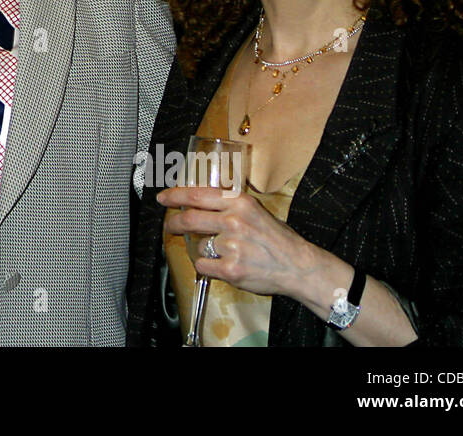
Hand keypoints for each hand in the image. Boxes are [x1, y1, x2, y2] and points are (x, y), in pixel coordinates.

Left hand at [158, 186, 328, 298]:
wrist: (299, 266)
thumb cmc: (278, 239)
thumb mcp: (255, 210)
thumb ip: (228, 206)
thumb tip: (199, 202)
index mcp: (239, 202)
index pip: (196, 194)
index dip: (174, 195)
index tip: (163, 198)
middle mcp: (233, 221)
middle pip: (188, 218)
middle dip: (173, 222)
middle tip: (170, 224)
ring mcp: (231, 245)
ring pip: (197, 245)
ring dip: (201, 248)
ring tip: (220, 252)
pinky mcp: (230, 268)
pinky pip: (203, 265)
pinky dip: (207, 266)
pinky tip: (222, 265)